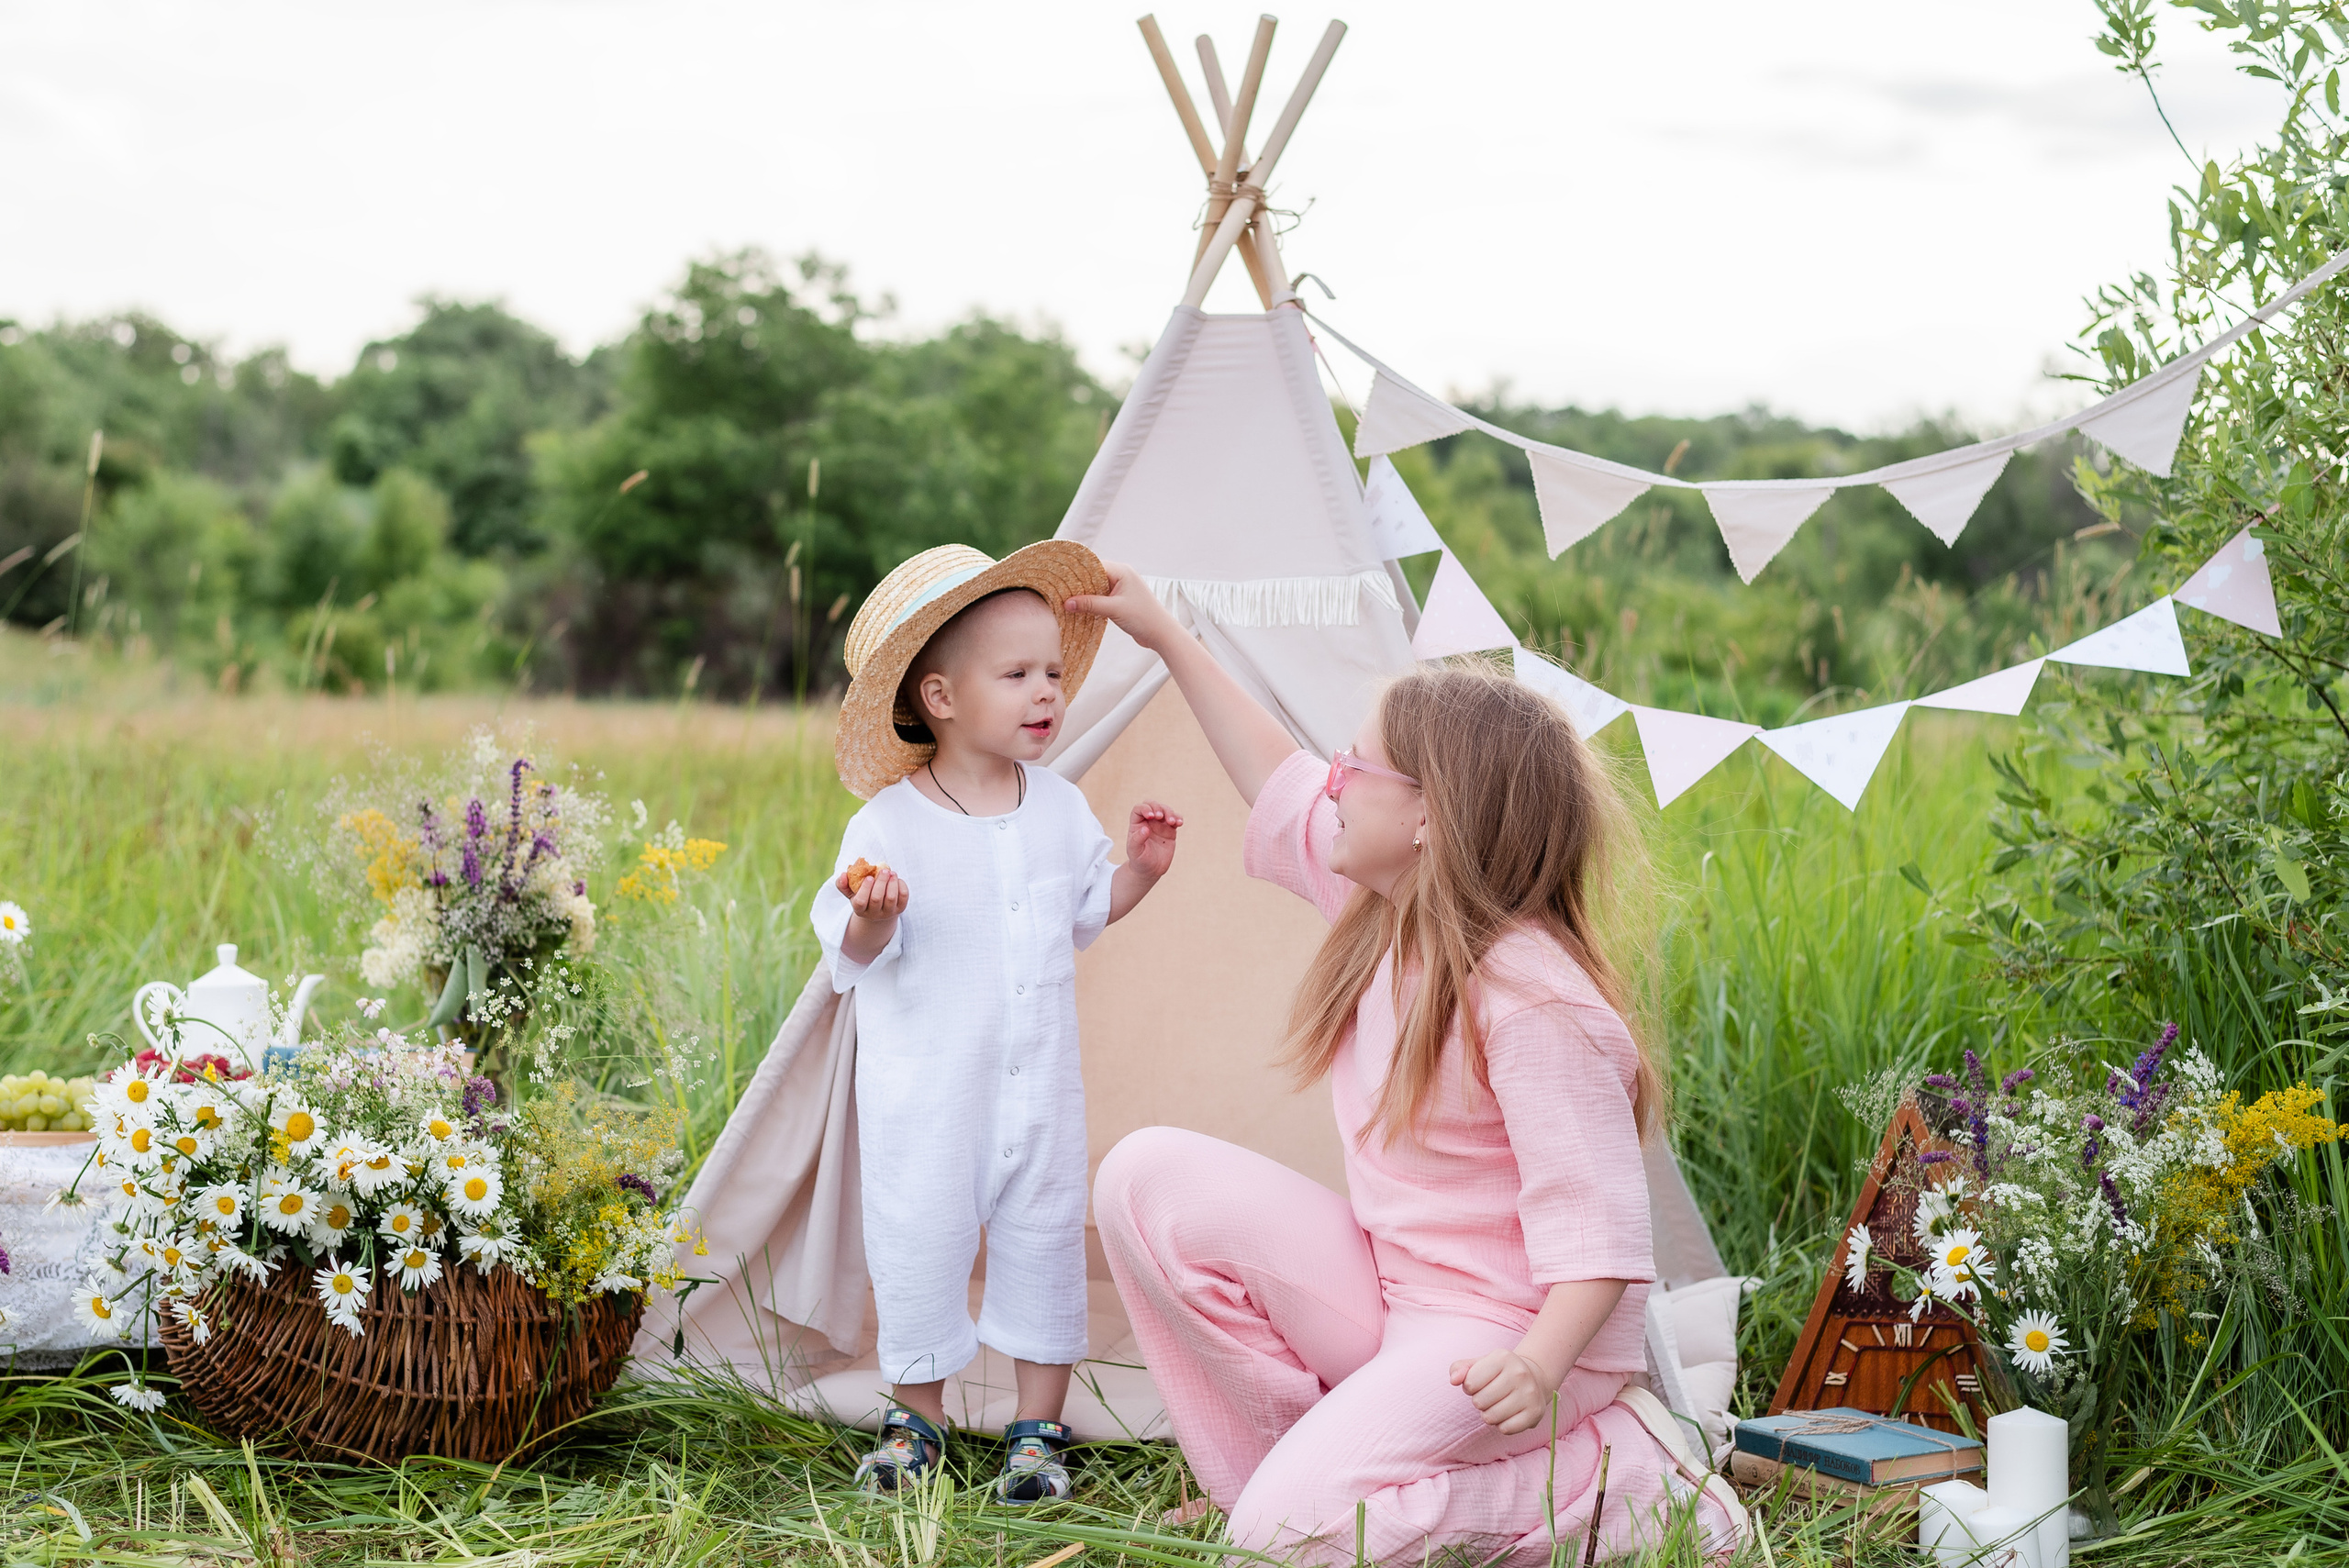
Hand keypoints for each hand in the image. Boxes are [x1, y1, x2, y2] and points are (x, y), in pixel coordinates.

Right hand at [838, 867, 909, 921]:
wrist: (879, 910)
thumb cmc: (863, 897)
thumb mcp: (851, 893)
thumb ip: (843, 884)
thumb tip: (843, 874)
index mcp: (860, 910)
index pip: (860, 902)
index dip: (865, 889)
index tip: (869, 877)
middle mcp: (874, 914)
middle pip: (877, 899)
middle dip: (881, 882)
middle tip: (883, 870)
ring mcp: (888, 912)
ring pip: (891, 898)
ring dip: (892, 882)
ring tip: (891, 872)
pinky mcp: (900, 909)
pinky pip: (903, 897)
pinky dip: (901, 885)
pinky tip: (896, 879)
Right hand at [1064, 561, 1182, 653]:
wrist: (1161, 633)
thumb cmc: (1143, 618)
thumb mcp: (1114, 609)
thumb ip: (1090, 604)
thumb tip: (1066, 603)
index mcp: (1121, 571)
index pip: (1093, 565)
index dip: (1076, 572)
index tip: (1060, 578)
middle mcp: (1121, 576)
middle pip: (1092, 575)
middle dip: (1078, 584)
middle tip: (1059, 591)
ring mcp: (1120, 588)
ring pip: (1096, 587)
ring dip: (1084, 595)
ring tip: (1065, 600)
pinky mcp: (1120, 600)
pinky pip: (1100, 597)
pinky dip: (1091, 602)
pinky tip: (1079, 608)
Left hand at [1125, 802, 1182, 879]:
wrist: (1151, 870)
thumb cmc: (1139, 860)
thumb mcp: (1135, 852)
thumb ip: (1137, 840)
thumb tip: (1145, 828)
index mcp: (1136, 824)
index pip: (1139, 809)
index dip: (1145, 809)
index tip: (1151, 816)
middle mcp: (1148, 821)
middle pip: (1153, 805)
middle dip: (1158, 807)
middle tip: (1161, 817)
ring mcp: (1160, 825)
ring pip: (1165, 810)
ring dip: (1170, 813)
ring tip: (1173, 822)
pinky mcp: (1170, 830)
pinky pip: (1175, 819)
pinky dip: (1178, 818)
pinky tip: (1179, 823)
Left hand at [1448, 1350, 1557, 1435]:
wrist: (1535, 1378)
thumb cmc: (1498, 1372)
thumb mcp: (1479, 1364)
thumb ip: (1459, 1369)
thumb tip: (1453, 1380)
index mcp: (1502, 1357)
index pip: (1469, 1383)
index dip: (1469, 1387)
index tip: (1479, 1383)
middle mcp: (1519, 1374)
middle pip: (1479, 1402)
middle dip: (1479, 1401)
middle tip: (1490, 1395)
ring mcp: (1529, 1394)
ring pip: (1491, 1418)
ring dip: (1489, 1415)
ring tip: (1498, 1404)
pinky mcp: (1535, 1413)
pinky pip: (1505, 1429)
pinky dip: (1502, 1425)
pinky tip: (1508, 1414)